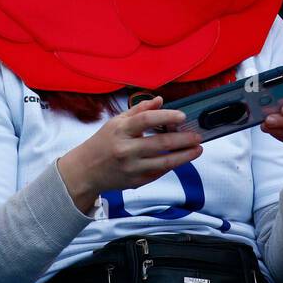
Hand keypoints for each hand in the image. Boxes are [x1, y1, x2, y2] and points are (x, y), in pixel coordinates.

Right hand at [56, 96, 201, 213]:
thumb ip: (139, 110)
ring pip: (165, 163)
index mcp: (120, 130)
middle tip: (198, 136)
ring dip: (185, 156)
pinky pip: (159, 173)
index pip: (147, 120)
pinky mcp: (135, 181)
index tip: (182, 116)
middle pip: (161, 144)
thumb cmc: (102, 143)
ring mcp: (131, 168)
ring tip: (197, 149)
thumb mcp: (116, 122)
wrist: (85, 171)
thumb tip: (160, 100)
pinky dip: (171, 165)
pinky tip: (180, 158)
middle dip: (184, 140)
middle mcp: (125, 150)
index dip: (166, 116)